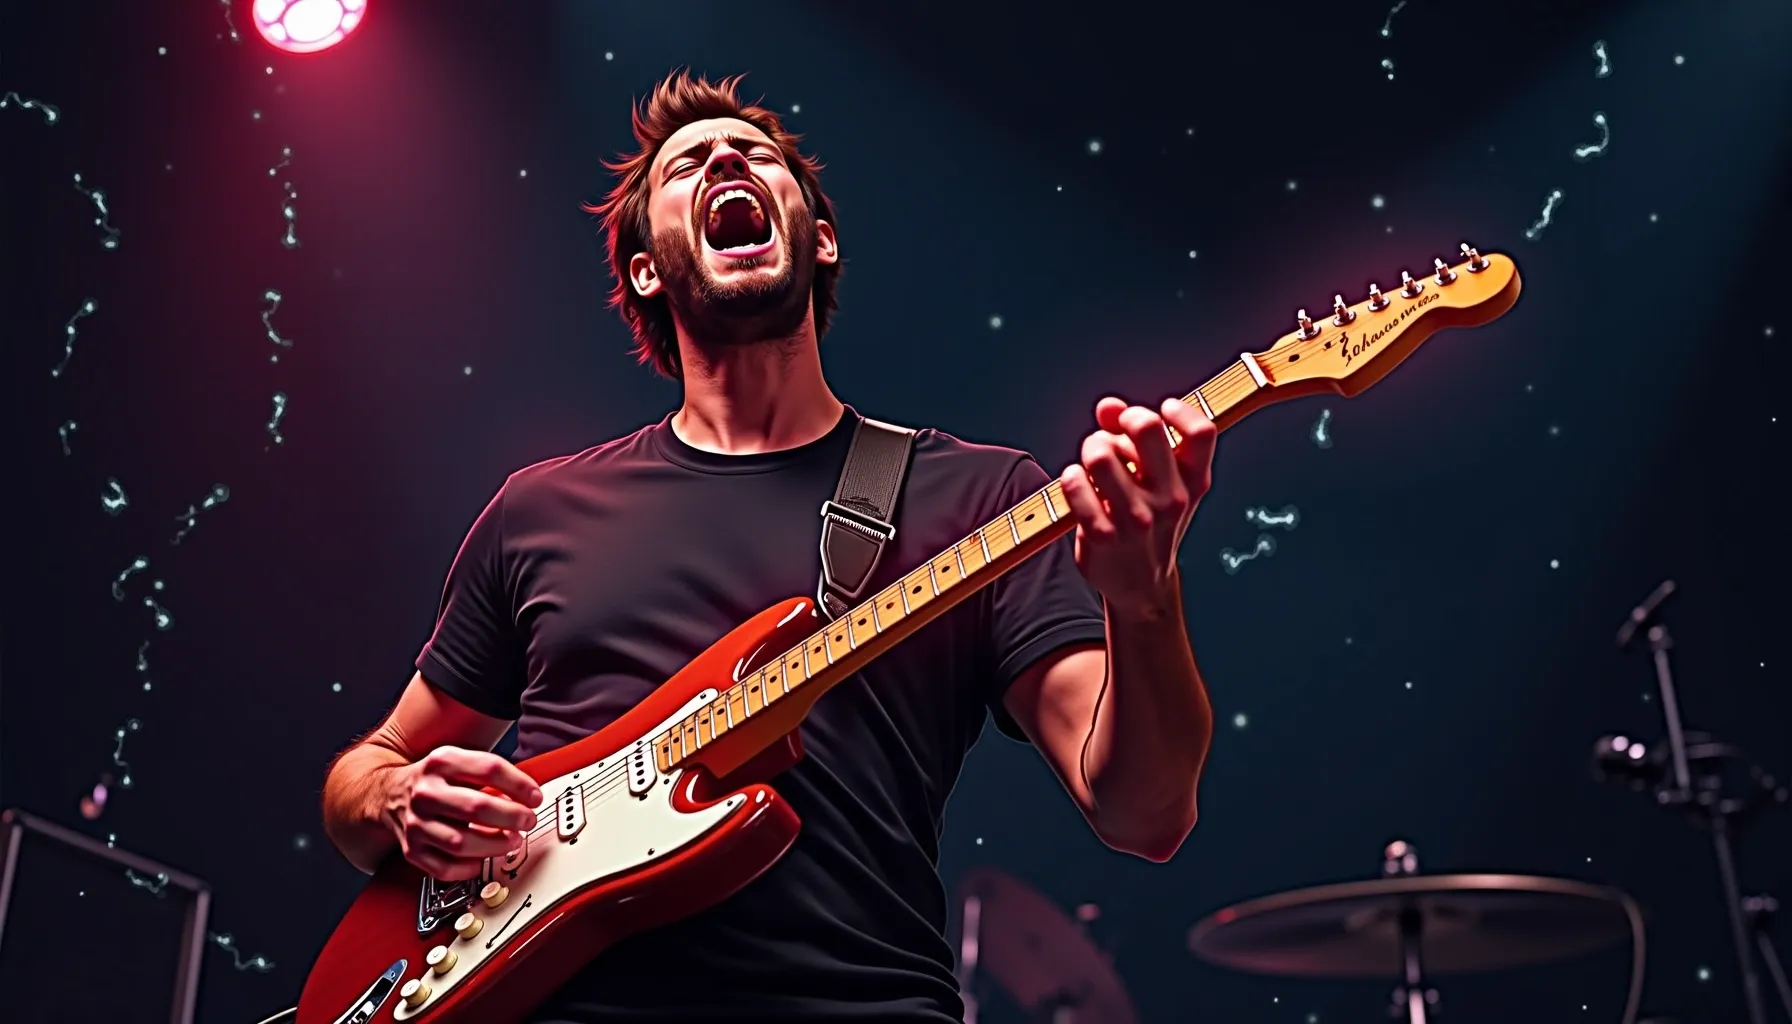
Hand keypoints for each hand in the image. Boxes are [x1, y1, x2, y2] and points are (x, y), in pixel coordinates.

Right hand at [380, 746, 543, 880]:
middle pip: (477, 807)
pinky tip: (483, 859)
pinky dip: (469, 868)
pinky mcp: (411, 849)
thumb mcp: (457, 761)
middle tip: (527, 821)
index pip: (489, 769)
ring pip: (461, 842)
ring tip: (511, 841)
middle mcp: (425, 792)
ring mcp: (416, 823)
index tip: (535, 797)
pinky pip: (445, 868)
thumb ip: (490, 774)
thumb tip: (528, 796)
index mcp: (441, 763)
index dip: (519, 785)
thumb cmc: (433, 780)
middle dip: (512, 817)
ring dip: (494, 845)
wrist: (386, 794)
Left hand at [1060, 396, 1217, 618]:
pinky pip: (1075, 485)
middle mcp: (1170, 499)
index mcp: (1193, 483)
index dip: (1179, 411)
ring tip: (1092, 463)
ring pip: (1101, 454)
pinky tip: (1078, 485)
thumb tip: (1108, 406)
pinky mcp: (1103, 535)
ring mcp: (1137, 519)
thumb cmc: (1152, 522)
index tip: (1162, 411)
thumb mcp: (1162, 485)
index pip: (1201, 432)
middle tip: (1114, 434)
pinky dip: (1070, 478)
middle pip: (1146, 428)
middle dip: (1122, 420)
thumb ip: (1139, 440)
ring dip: (1090, 449)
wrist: (1143, 585)